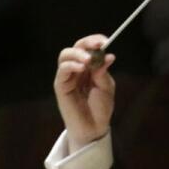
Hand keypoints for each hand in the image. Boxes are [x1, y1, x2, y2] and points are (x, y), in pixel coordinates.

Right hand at [54, 34, 115, 152]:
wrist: (94, 127)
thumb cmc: (101, 108)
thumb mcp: (106, 87)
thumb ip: (103, 72)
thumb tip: (108, 55)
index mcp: (90, 67)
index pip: (89, 47)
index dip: (95, 41)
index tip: (106, 40)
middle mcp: (77, 68)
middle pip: (76, 47)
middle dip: (87, 43)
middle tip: (98, 45)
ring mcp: (68, 76)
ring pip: (65, 55)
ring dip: (78, 53)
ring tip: (89, 59)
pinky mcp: (60, 86)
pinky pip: (62, 70)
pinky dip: (71, 65)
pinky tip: (81, 67)